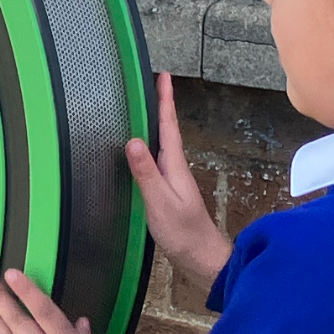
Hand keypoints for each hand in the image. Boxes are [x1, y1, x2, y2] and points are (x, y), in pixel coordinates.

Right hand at [125, 71, 230, 292]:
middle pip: (166, 129)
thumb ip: (146, 173)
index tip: (163, 75)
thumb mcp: (160, 202)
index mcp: (175, 165)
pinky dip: (149, 146)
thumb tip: (132, 140)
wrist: (201, 257)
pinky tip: (142, 150)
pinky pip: (156, 160)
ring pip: (162, 144)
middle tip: (152, 82)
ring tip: (145, 107)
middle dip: (159, 105)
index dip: (164, 100)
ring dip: (155, 123)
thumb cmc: (183, 232)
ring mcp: (173, 179)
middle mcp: (175, 168)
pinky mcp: (168, 192)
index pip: (168, 126)